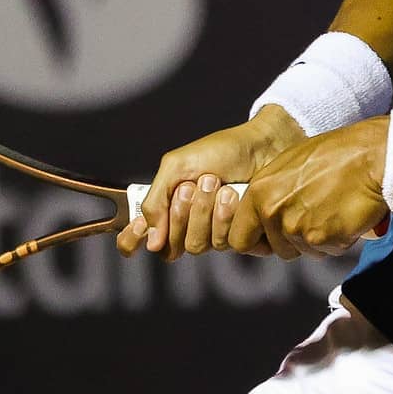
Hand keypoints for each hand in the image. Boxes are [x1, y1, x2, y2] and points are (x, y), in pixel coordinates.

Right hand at [118, 105, 303, 260]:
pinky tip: (234, 196)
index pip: (135, 242)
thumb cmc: (220, 152)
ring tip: (218, 184)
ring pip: (197, 245)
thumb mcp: (177, 166)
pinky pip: (225, 243)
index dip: (131, 241)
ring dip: (206, 211)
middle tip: (194, 185)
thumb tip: (149, 239)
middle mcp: (187, 226)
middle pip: (171, 246)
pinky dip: (227, 215)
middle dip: (182, 213)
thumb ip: (156, 200)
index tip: (138, 228)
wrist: (261, 147)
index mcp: (166, 209)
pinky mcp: (239, 237)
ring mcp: (213, 234)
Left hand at [227, 117, 389, 260]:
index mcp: (260, 192)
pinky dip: (339, 239)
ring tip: (334, 209)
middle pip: (277, 249)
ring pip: (304, 251)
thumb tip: (264, 215)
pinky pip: (328, 250)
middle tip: (316, 217)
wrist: (371, 156)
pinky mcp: (323, 239)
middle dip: (296, 241)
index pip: (239, 239)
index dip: (259, 241)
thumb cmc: (336, 154)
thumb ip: (271, 193)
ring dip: (320, 239)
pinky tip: (346, 215)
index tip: (273, 236)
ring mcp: (298, 228)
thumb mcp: (289, 164)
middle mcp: (273, 212)